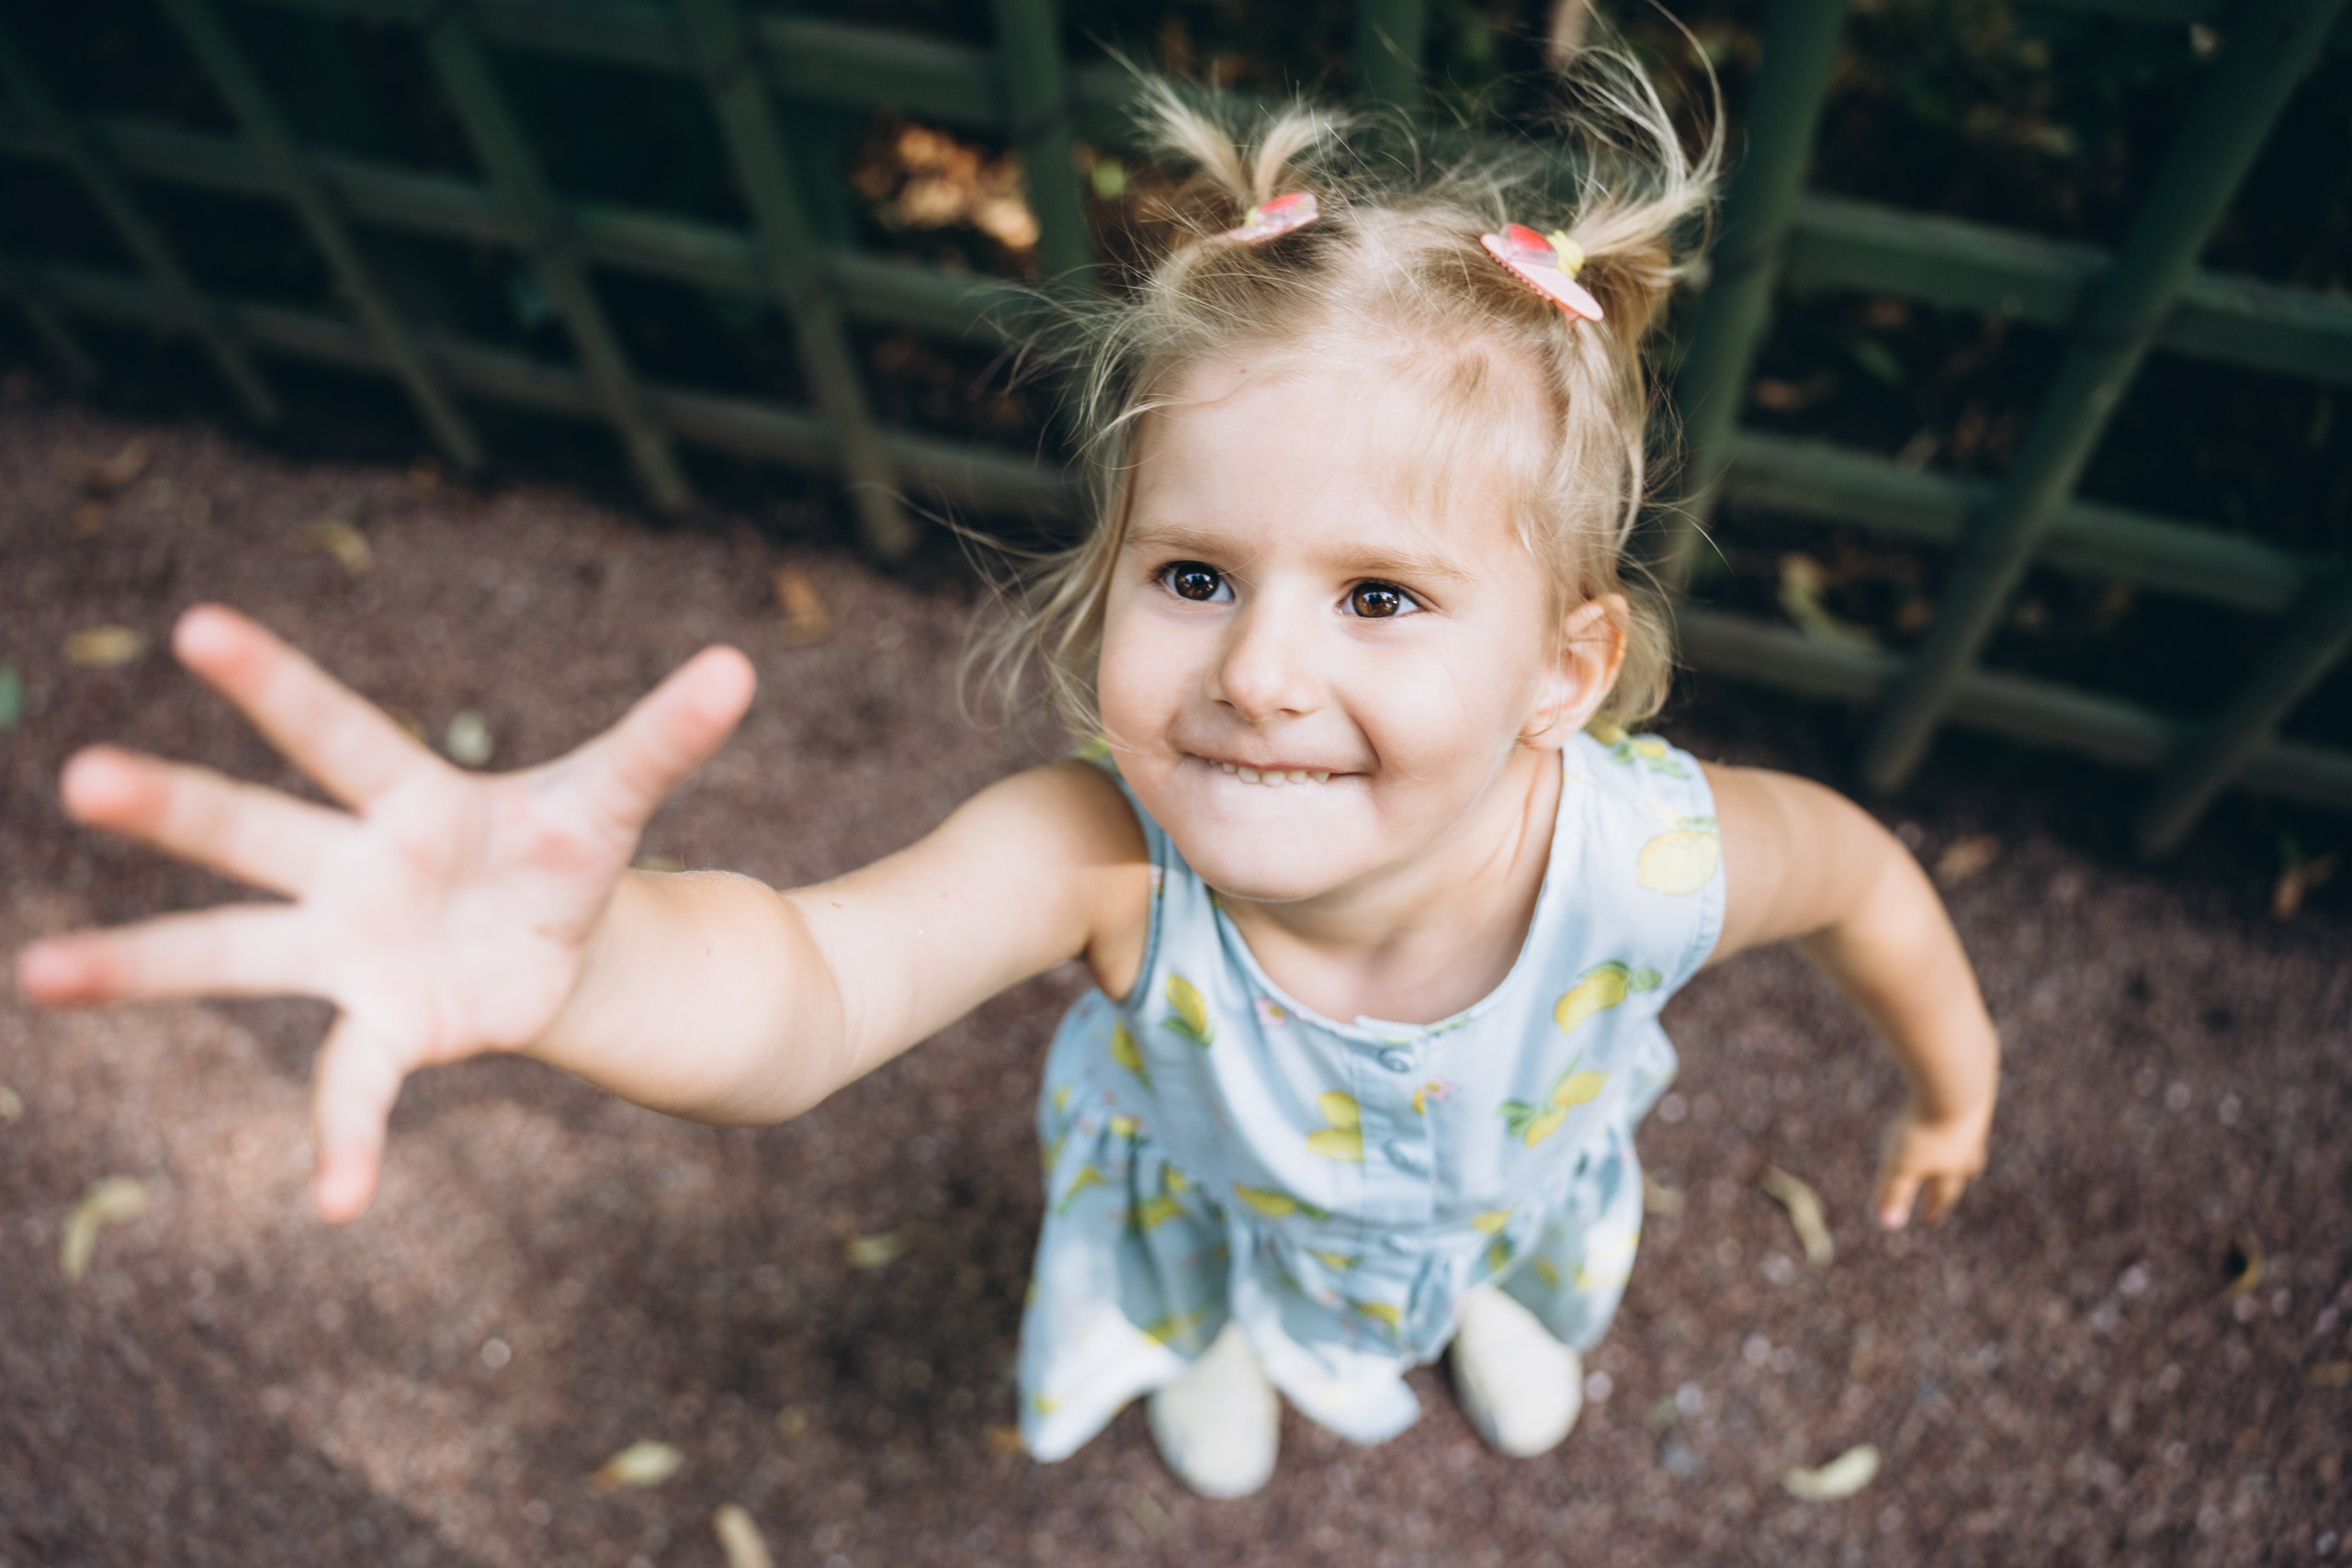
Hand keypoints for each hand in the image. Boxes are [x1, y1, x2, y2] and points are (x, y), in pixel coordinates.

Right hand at [14, 606, 754, 1222]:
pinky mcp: (380, 1027)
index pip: (337, 729)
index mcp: (410, 795)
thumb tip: (740, 665)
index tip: (198, 625)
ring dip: (136, 964)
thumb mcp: (615, 798)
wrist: (565, 945)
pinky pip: (346, 1084)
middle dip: (174, 805)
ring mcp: (349, 952)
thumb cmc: (564, 852)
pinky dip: (344, 1139)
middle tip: (82, 776)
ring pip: (228, 953)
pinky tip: (338, 1202)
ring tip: (35, 973)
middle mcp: (353, 865)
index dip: (274, 681)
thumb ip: (666, 739)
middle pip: (254, 830)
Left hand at [1873, 1096, 1991, 1228]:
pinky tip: (1953, 1104)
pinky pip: (1967, 1106)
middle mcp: (1969, 1144)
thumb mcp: (1902, 1163)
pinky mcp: (1975, 1089)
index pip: (1943, 1194)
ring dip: (1963, 1145)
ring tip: (1958, 1146)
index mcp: (1953, 1166)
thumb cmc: (1925, 1127)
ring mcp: (1975, 1116)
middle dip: (1957, 1177)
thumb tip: (1886, 1225)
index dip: (1934, 1207)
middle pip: (1966, 1166)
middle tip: (1958, 1182)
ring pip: (1970, 1137)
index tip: (1931, 1219)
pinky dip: (1960, 1112)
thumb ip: (1894, 1193)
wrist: (1957, 1081)